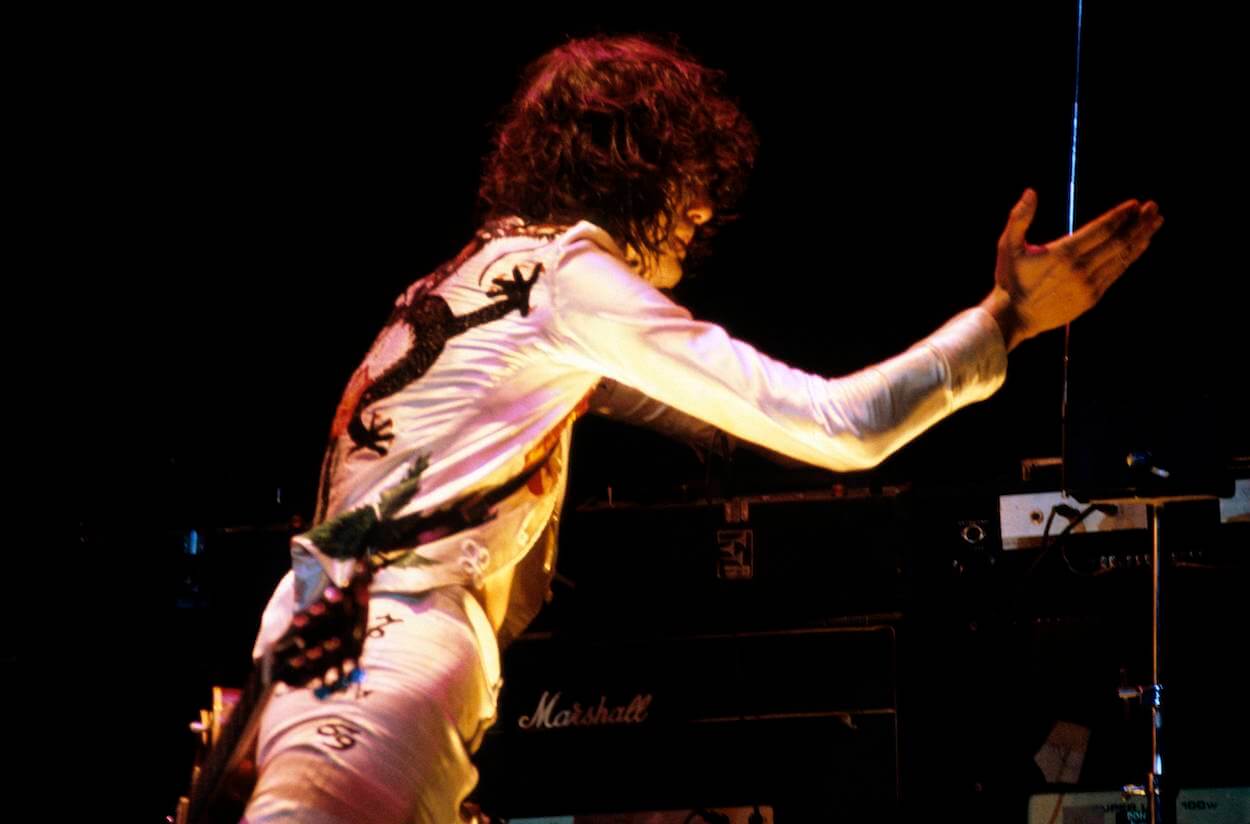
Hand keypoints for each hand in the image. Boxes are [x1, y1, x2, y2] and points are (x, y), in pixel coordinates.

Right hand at [981, 189, 1162, 349]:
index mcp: (1063, 253)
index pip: (1101, 230)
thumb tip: (1031, 192)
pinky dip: (1130, 258)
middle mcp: (1080, 269)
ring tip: (1155, 222)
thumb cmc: (1010, 278)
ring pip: (1122, 258)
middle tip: (1153, 208)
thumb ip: (1020, 218)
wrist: (1014, 317)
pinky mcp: (1092, 298)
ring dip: (1141, 238)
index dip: (1120, 216)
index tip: (1135, 204)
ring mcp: (1089, 285)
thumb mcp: (1008, 245)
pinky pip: (1117, 273)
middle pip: (1119, 242)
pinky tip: (1140, 245)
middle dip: (1139, 223)